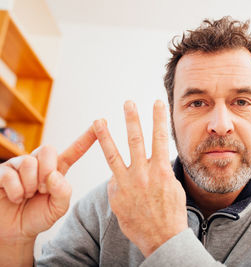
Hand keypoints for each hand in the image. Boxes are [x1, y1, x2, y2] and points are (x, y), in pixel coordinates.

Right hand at [0, 126, 95, 245]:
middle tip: (41, 190)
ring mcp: (18, 166)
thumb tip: (54, 174)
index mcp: (57, 170)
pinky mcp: (1, 173)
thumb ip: (63, 193)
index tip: (101, 122)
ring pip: (28, 162)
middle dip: (47, 171)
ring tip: (27, 195)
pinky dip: (16, 192)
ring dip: (29, 185)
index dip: (87, 138)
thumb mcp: (58, 208)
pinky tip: (15, 198)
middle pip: (48, 149)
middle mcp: (38, 163)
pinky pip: (10, 175)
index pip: (74, 151)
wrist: (15, 233)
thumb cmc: (37, 217)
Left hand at [93, 100, 187, 256]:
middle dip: (132, 119)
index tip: (157, 102)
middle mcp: (143, 174)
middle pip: (135, 140)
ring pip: (112, 155)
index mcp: (161, 170)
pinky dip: (118, 177)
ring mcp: (126, 184)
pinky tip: (124, 184)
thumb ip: (160, 170)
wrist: (162, 238)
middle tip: (127, 103)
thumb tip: (152, 159)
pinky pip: (114, 180)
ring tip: (97, 120)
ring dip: (104, 135)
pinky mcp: (115, 195)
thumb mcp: (173, 187)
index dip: (158, 117)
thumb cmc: (171, 212)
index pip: (160, 137)